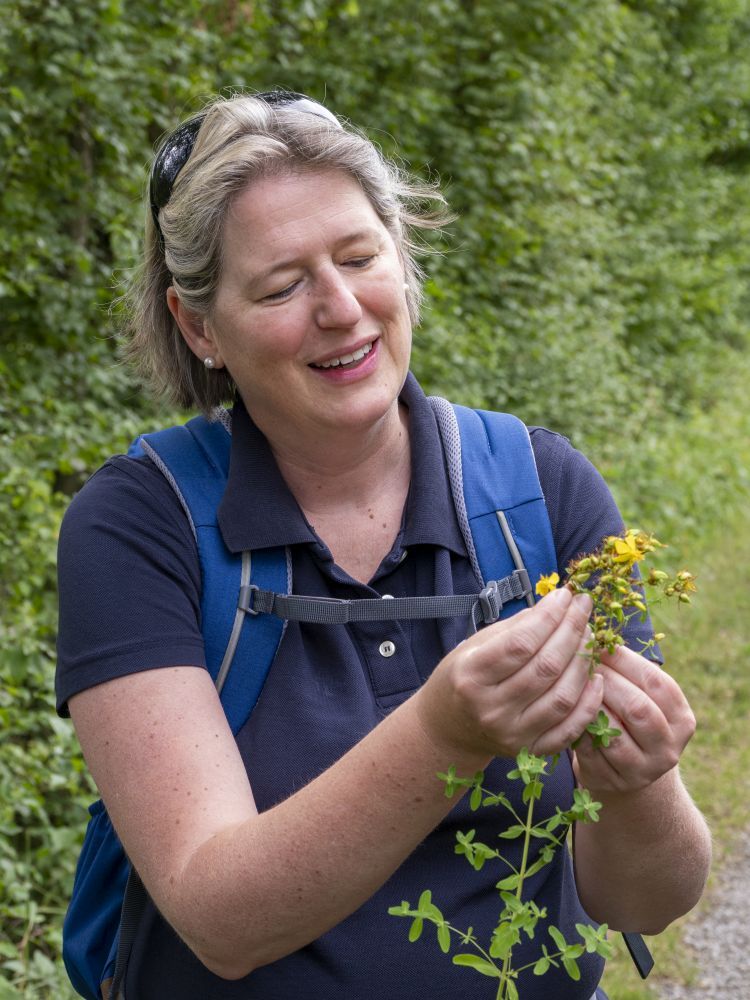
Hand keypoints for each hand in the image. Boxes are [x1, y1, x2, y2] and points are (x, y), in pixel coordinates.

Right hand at [415, 586, 603, 760]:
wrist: (449, 727)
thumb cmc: (463, 678)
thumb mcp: (475, 645)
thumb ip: (516, 627)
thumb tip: (557, 606)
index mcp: (471, 676)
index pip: (520, 643)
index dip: (549, 616)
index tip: (565, 596)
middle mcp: (491, 708)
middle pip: (546, 667)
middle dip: (572, 631)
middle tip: (583, 609)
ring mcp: (512, 734)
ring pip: (563, 697)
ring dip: (584, 661)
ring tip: (589, 636)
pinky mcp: (530, 751)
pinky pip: (570, 728)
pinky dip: (589, 702)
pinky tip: (596, 676)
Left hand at [572, 644, 695, 794]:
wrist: (623, 769)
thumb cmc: (626, 717)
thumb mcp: (638, 695)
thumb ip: (627, 671)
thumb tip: (597, 633)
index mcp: (681, 718)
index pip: (657, 682)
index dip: (625, 660)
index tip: (598, 642)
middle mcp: (669, 747)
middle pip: (638, 708)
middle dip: (607, 681)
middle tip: (582, 662)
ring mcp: (643, 770)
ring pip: (613, 734)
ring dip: (590, 705)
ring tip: (573, 685)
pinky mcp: (614, 782)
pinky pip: (590, 752)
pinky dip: (577, 729)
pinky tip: (567, 713)